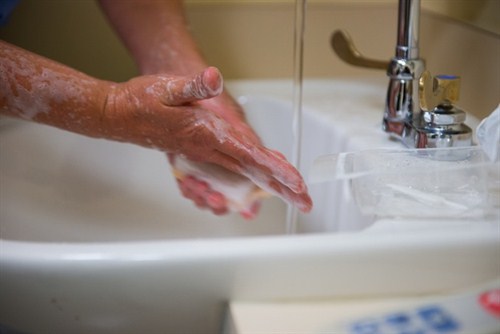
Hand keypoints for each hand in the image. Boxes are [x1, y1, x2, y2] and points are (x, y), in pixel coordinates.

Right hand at [103, 67, 311, 214]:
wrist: (118, 115)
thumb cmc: (141, 102)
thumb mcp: (167, 87)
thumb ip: (193, 85)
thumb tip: (213, 78)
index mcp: (205, 136)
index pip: (247, 156)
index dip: (273, 169)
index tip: (295, 182)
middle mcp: (208, 150)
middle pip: (252, 173)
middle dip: (281, 188)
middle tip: (305, 201)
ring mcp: (204, 155)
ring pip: (242, 177)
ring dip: (268, 187)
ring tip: (292, 195)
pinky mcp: (199, 155)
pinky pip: (228, 174)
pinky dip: (246, 182)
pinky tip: (257, 189)